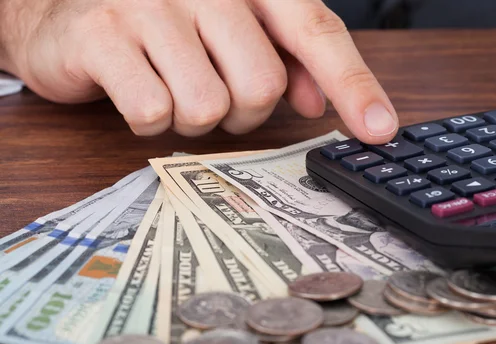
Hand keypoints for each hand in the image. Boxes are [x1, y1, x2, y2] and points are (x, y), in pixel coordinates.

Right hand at [0, 0, 397, 142]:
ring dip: (195, 119)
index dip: (353, 84)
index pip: (315, 29)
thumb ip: (280, 59)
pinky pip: (154, 111)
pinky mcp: (103, 35)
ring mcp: (150, 4)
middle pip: (262, 85)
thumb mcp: (228, 34)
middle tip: (215, 94)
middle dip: (244, 112)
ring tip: (171, 89)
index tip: (379, 130)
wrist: (66, 12)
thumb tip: (315, 101)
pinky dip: (150, 121)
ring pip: (209, 106)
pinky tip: (137, 91)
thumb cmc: (161, 25)